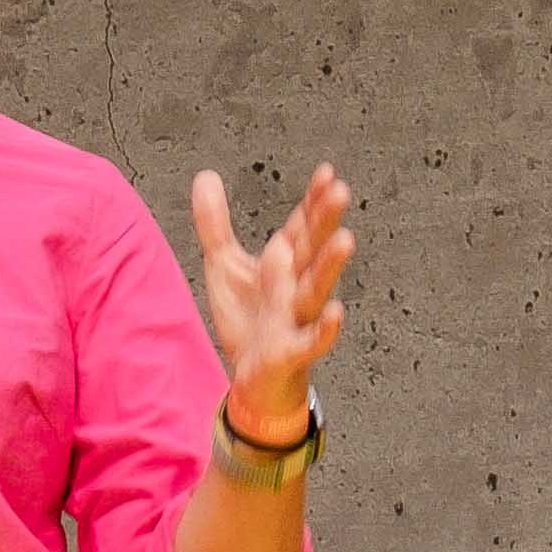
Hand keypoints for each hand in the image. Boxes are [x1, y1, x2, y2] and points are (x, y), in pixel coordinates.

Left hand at [186, 165, 354, 451]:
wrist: (252, 378)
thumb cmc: (249, 319)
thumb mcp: (224, 265)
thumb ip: (215, 223)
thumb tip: (205, 174)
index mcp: (284, 262)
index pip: (302, 226)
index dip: (313, 201)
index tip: (327, 173)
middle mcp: (295, 285)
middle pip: (311, 250)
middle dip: (324, 222)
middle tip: (340, 191)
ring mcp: (296, 318)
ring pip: (315, 289)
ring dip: (330, 266)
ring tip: (345, 239)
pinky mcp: (291, 351)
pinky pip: (312, 340)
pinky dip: (326, 329)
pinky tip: (337, 312)